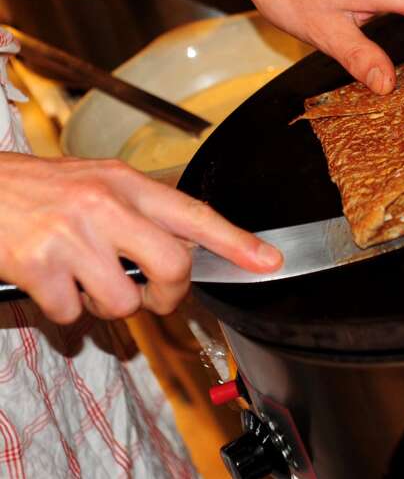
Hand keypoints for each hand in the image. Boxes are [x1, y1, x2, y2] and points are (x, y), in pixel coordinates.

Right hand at [0, 153, 281, 323]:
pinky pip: (73, 315)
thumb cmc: (42, 189)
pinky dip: (65, 311)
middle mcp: (104, 205)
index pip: (193, 212)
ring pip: (123, 301)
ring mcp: (72, 236)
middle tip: (152, 294)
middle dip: (169, 293)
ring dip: (106, 304)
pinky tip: (51, 283)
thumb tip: (182, 250)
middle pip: (173, 265)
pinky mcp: (40, 266)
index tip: (268, 261)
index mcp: (124, 182)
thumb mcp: (97, 182)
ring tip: (84, 278)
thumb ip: (139, 211)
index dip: (236, 240)